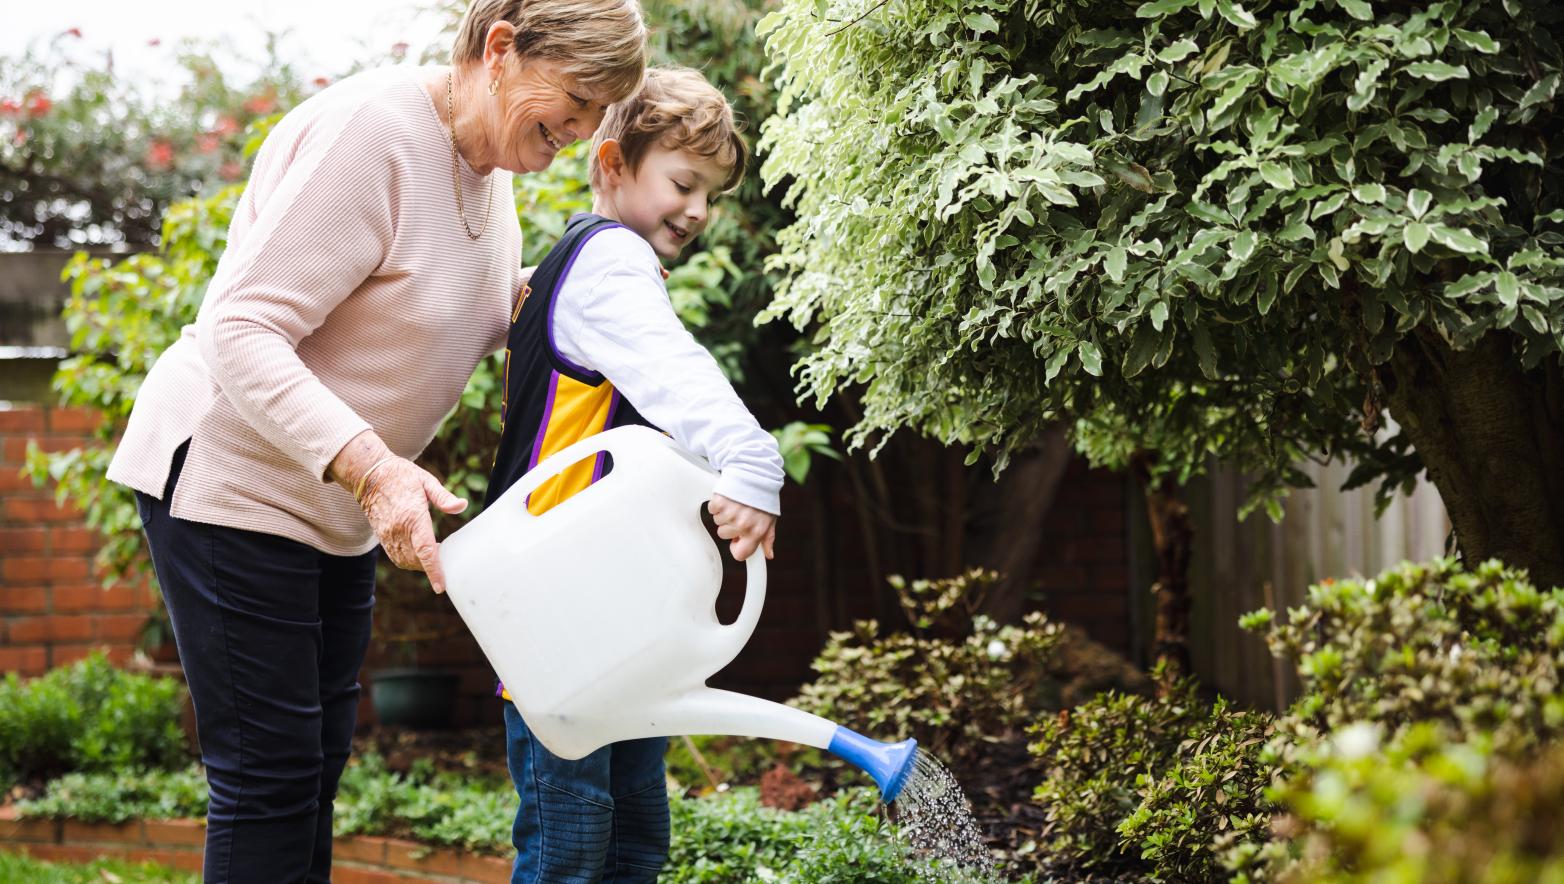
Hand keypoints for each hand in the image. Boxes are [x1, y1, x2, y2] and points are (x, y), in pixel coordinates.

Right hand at [358, 457, 467, 592]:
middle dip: (432, 567)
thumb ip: (444, 497)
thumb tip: (462, 506)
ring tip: (435, 558)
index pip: (425, 550)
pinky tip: (420, 555)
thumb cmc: (401, 476)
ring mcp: (388, 535)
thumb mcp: (426, 481)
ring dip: (420, 565)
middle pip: (417, 560)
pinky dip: (409, 561)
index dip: (434, 570)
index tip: (440, 586)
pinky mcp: (382, 537)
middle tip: (447, 560)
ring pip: (406, 562)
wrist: (369, 475)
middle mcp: (398, 529)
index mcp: (413, 516)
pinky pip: (396, 557)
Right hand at [707, 494, 775, 561]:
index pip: (740, 554)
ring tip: (735, 503)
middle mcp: (743, 525)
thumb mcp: (770, 519)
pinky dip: (717, 504)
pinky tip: (728, 497)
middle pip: (724, 535)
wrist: (756, 472)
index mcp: (756, 532)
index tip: (737, 540)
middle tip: (740, 512)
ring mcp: (730, 514)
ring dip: (724, 513)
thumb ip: (768, 539)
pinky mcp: (719, 502)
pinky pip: (712, 509)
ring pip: (717, 522)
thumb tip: (769, 555)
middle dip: (730, 525)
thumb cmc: (763, 497)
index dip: (736, 547)